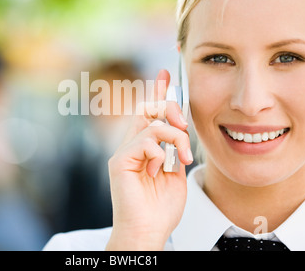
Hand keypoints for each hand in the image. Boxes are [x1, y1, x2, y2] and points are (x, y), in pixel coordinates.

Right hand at [106, 69, 192, 250]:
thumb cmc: (160, 209)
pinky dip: (159, 154)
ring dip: (174, 138)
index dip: (158, 92)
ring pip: (151, 124)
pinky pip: (145, 142)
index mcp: (144, 149)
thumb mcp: (175, 174)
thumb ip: (174, 151)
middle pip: (146, 108)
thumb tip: (179, 131)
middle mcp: (131, 146)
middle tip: (183, 124)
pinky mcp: (120, 162)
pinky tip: (160, 170)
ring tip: (181, 159)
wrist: (148, 232)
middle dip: (169, 107)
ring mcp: (124, 153)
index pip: (149, 113)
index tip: (165, 73)